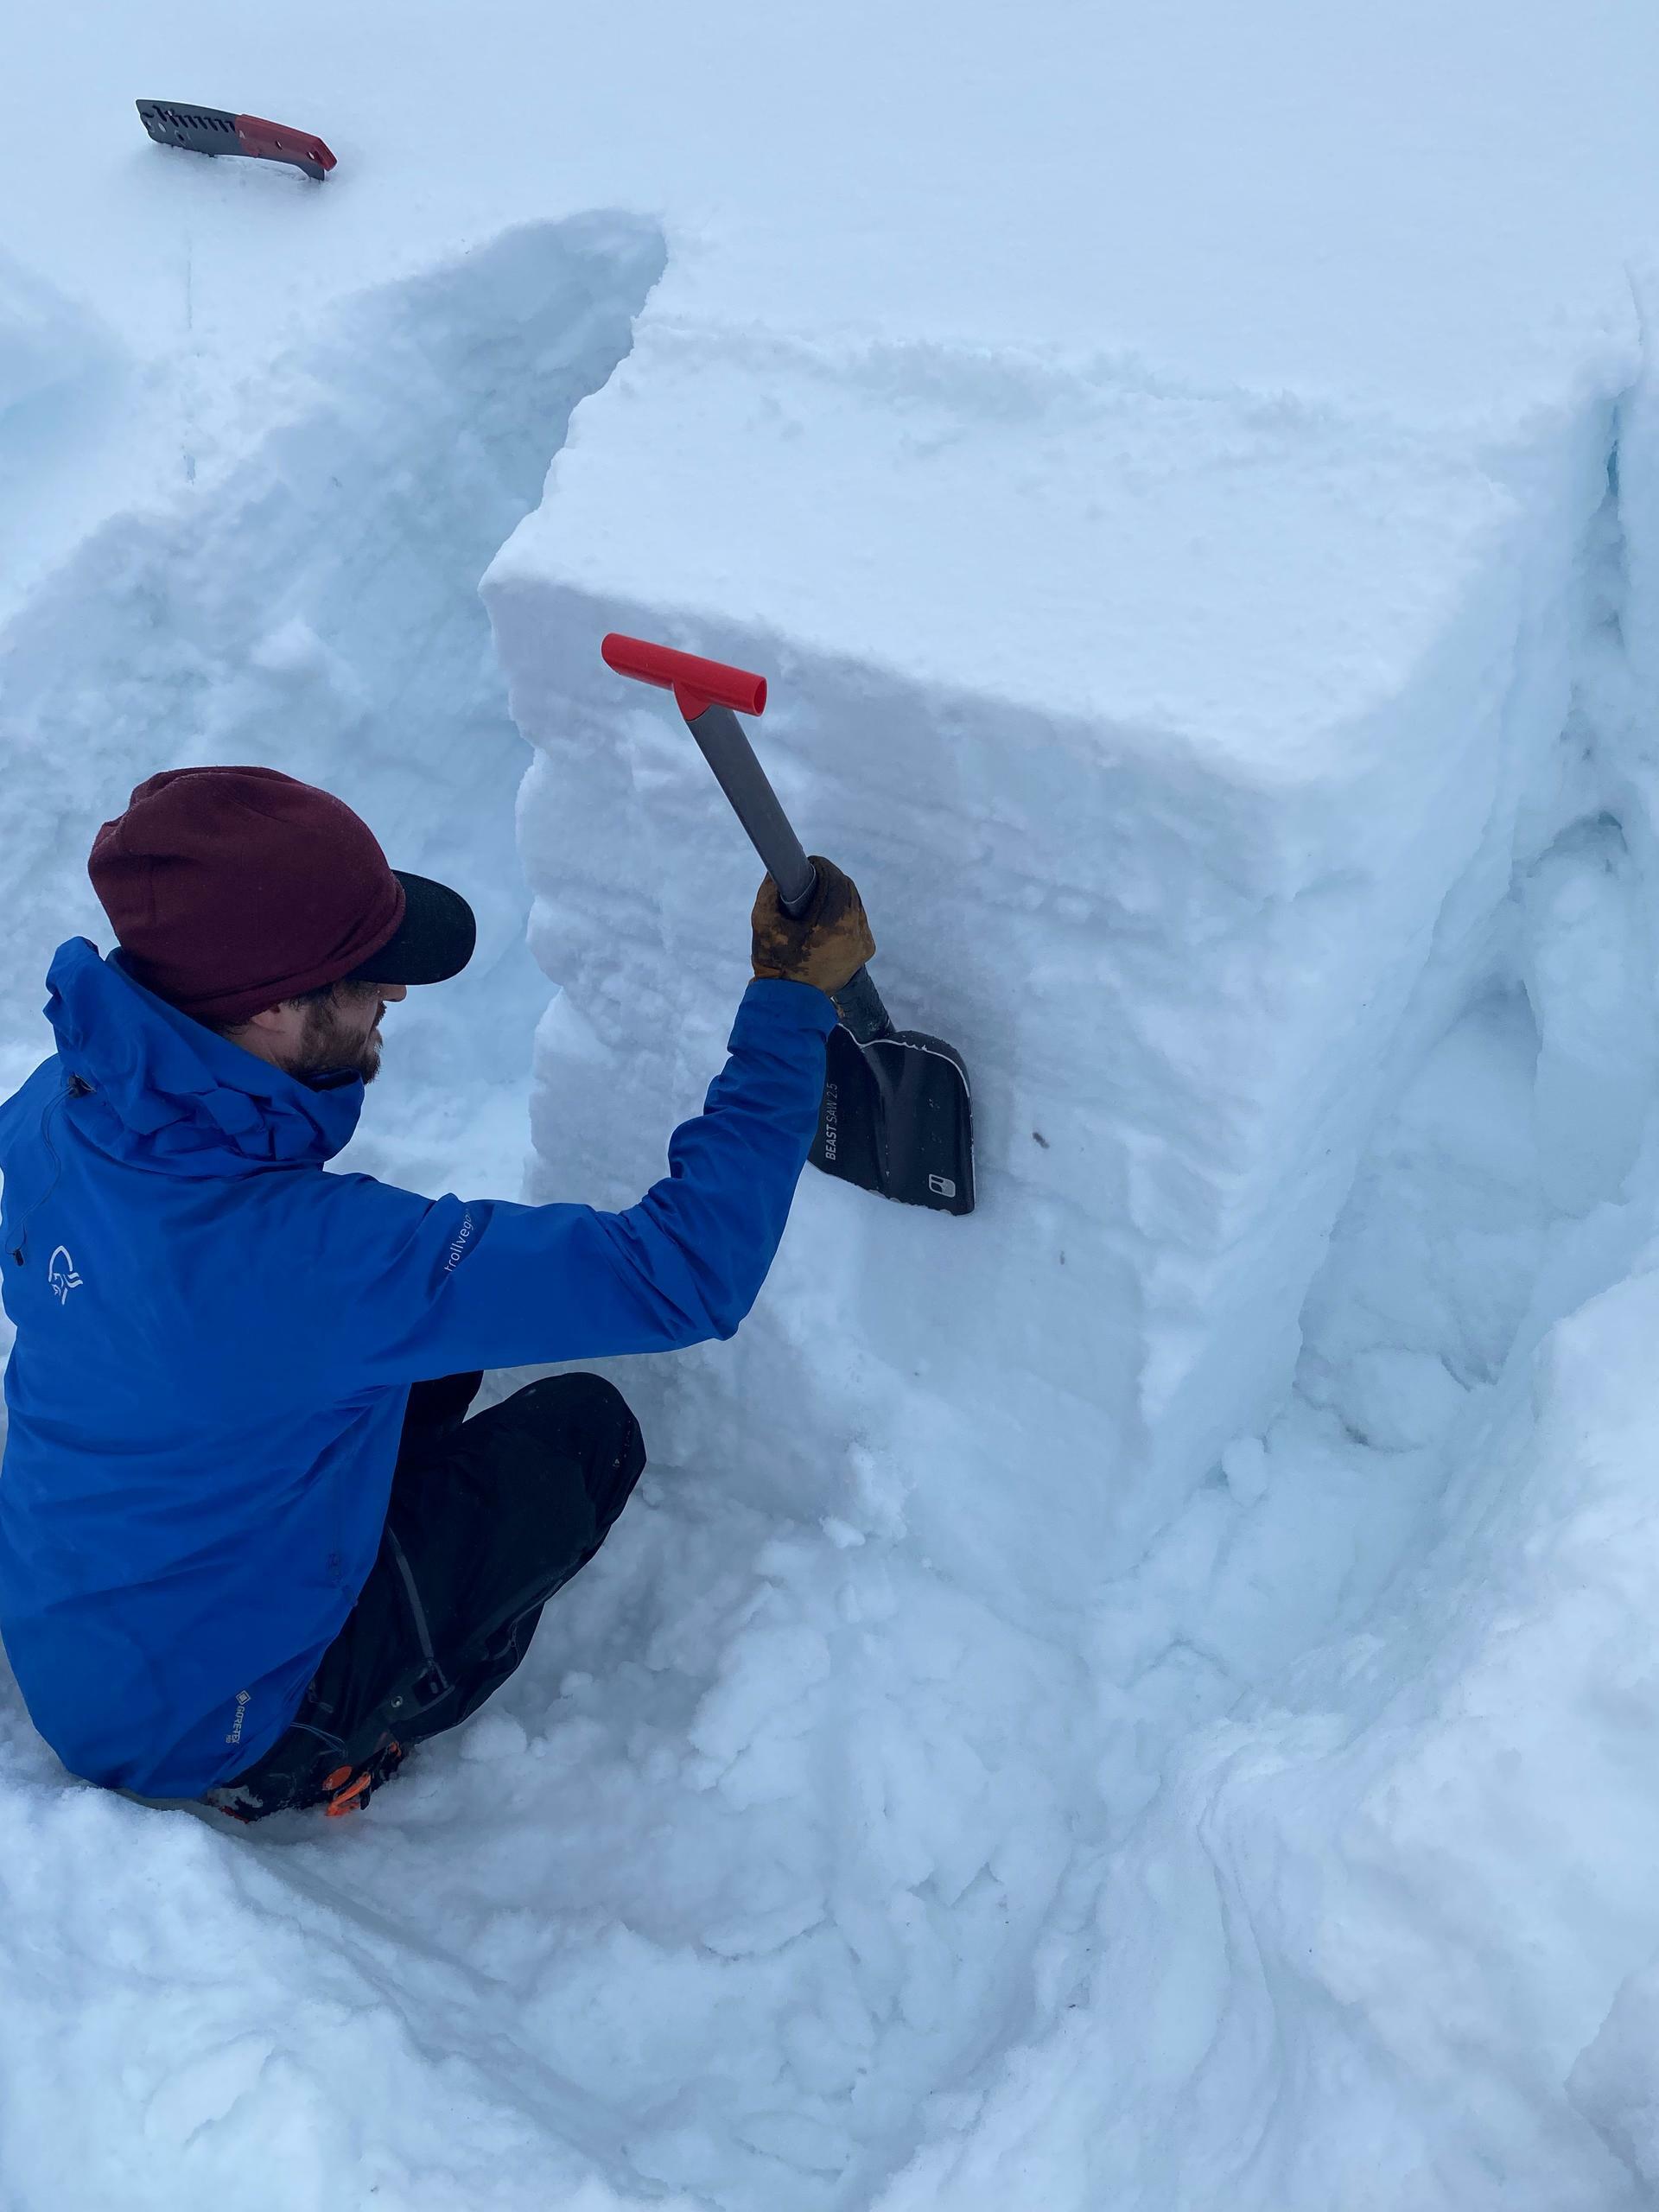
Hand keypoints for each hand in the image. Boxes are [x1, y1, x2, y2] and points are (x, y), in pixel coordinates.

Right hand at [751, 857, 875, 997]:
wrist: (790, 1002)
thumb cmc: (775, 962)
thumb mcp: (764, 924)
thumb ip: (770, 893)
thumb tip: (778, 872)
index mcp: (836, 922)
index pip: (835, 879)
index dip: (821, 868)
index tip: (807, 867)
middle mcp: (856, 930)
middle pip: (848, 889)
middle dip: (830, 881)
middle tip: (809, 882)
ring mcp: (863, 942)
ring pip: (855, 904)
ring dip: (839, 897)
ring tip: (817, 901)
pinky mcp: (865, 952)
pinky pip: (859, 922)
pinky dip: (846, 915)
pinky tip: (828, 920)